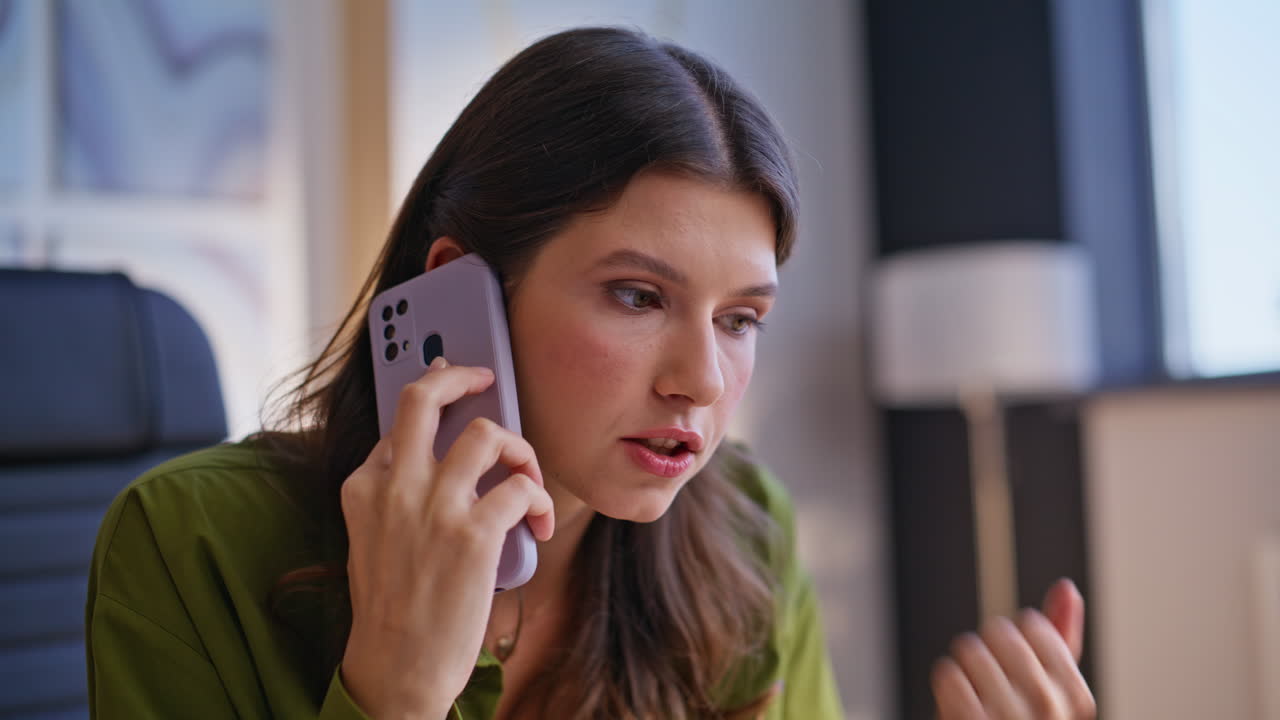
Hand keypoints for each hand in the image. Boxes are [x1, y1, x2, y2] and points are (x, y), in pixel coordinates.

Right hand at [338, 357, 554, 718]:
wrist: (397, 669)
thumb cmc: (393, 608)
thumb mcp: (372, 540)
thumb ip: (394, 495)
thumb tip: (435, 456)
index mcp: (362, 488)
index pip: (399, 421)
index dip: (433, 398)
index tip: (451, 382)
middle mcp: (394, 488)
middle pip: (424, 398)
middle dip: (461, 374)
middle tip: (485, 377)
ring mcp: (434, 508)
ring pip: (486, 434)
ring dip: (519, 449)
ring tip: (527, 474)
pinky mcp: (473, 535)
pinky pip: (521, 488)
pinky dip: (540, 501)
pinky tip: (541, 524)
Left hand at [931, 579, 1096, 718]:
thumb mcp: (1047, 689)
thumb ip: (1059, 638)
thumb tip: (1066, 587)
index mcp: (1076, 696)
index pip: (1032, 625)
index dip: (1012, 640)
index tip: (1013, 669)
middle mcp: (1050, 707)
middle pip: (999, 632)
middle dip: (985, 649)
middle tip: (987, 680)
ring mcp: (1011, 718)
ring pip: (970, 649)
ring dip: (962, 665)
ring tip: (972, 691)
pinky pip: (947, 674)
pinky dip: (945, 683)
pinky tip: (954, 699)